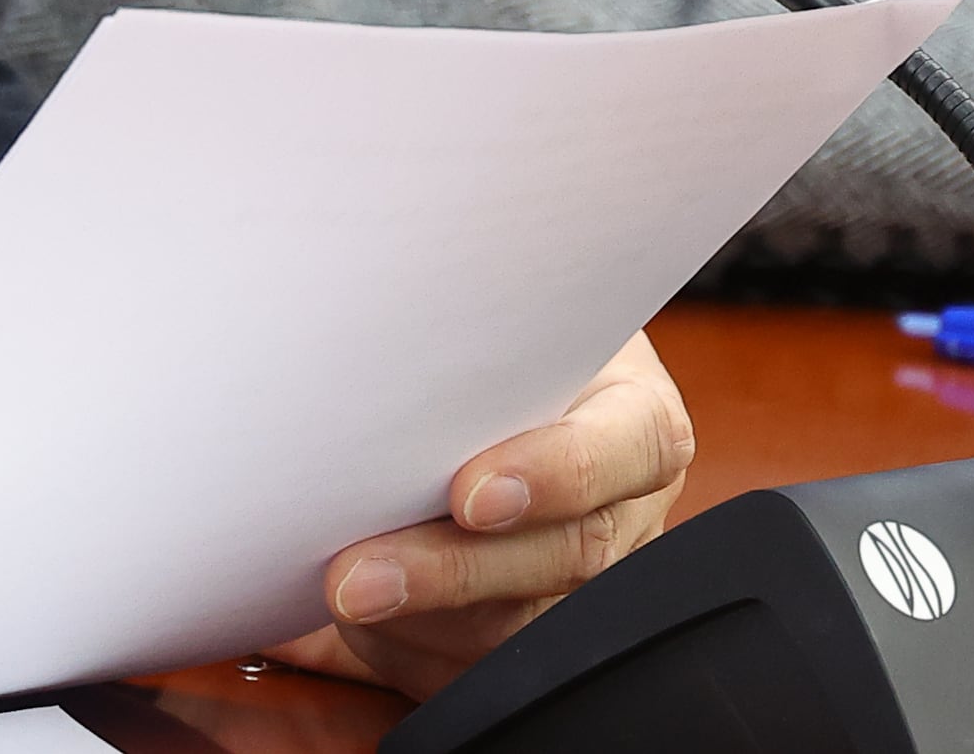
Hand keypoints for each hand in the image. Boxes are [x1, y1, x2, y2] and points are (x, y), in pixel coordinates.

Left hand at [267, 331, 692, 698]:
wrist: (502, 371)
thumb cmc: (499, 331)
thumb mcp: (507, 305)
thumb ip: (471, 322)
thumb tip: (370, 313)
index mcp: (636, 421)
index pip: (627, 449)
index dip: (556, 475)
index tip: (472, 494)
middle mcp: (622, 511)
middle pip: (561, 558)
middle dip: (451, 573)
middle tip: (356, 576)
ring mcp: (581, 583)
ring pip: (514, 626)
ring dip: (416, 624)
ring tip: (337, 599)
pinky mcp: (523, 630)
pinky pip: (470, 667)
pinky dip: (402, 652)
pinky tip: (343, 625)